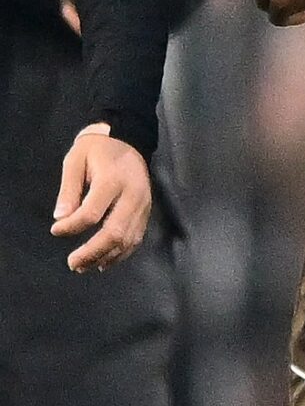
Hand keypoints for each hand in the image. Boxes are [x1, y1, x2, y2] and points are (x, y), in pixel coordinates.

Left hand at [55, 125, 150, 271]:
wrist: (129, 140)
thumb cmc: (97, 150)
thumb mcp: (75, 161)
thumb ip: (68, 190)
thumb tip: (61, 218)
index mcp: (113, 180)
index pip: (92, 213)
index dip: (72, 226)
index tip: (56, 230)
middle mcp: (132, 196)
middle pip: (115, 232)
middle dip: (92, 251)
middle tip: (73, 262)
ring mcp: (143, 205)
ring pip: (128, 239)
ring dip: (106, 256)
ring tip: (85, 265)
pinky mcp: (147, 212)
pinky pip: (136, 238)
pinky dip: (121, 253)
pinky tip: (105, 261)